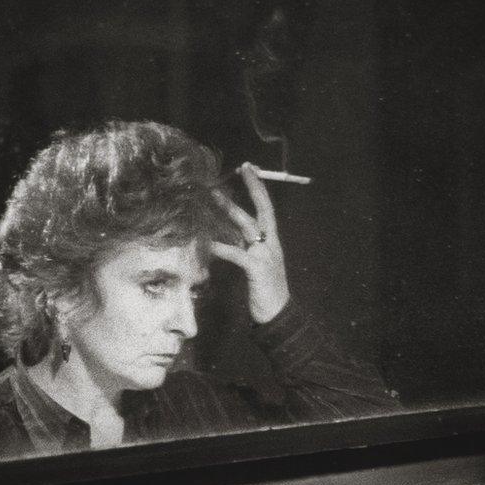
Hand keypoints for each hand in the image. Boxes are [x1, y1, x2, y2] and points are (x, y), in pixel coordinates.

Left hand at [210, 163, 290, 324]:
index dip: (258, 187)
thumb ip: (246, 249)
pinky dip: (220, 247)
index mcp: (273, 242)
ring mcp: (266, 255)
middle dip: (248, 189)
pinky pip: (235, 253)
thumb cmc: (266, 292)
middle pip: (259, 211)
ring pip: (246, 226)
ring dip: (229, 209)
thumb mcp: (257, 266)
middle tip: (237, 170)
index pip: (267, 208)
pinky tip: (205, 243)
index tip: (250, 168)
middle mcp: (271, 244)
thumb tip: (227, 237)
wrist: (279, 316)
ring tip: (213, 196)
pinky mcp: (257, 268)